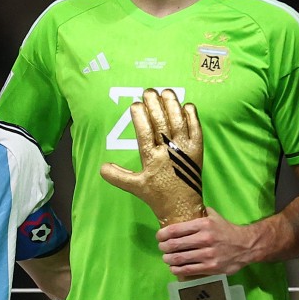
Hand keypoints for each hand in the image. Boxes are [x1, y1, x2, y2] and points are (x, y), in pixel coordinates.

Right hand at [100, 88, 204, 225]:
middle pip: (162, 123)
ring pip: (179, 122)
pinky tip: (187, 105)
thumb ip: (118, 176)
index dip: (140, 116)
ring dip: (172, 105)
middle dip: (154, 105)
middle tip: (148, 91)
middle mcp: (169, 152)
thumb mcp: (135, 187)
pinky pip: (196, 130)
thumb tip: (101, 167)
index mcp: (152, 159)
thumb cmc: (158, 196)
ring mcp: (185, 150)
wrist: (183, 208)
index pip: (145, 132)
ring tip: (166, 92)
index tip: (135, 104)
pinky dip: (192, 117)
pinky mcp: (198, 151)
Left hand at [156, 206, 254, 276]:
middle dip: (164, 247)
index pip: (176, 230)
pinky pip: (188, 270)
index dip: (163, 234)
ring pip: (179, 259)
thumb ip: (201, 212)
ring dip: (168, 259)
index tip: (159, 236)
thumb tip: (185, 206)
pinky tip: (174, 268)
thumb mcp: (215, 216)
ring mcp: (208, 255)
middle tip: (162, 248)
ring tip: (166, 258)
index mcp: (204, 224)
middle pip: (175, 245)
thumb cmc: (227, 230)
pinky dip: (177, 270)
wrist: (246, 246)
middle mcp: (205, 239)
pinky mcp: (211, 267)